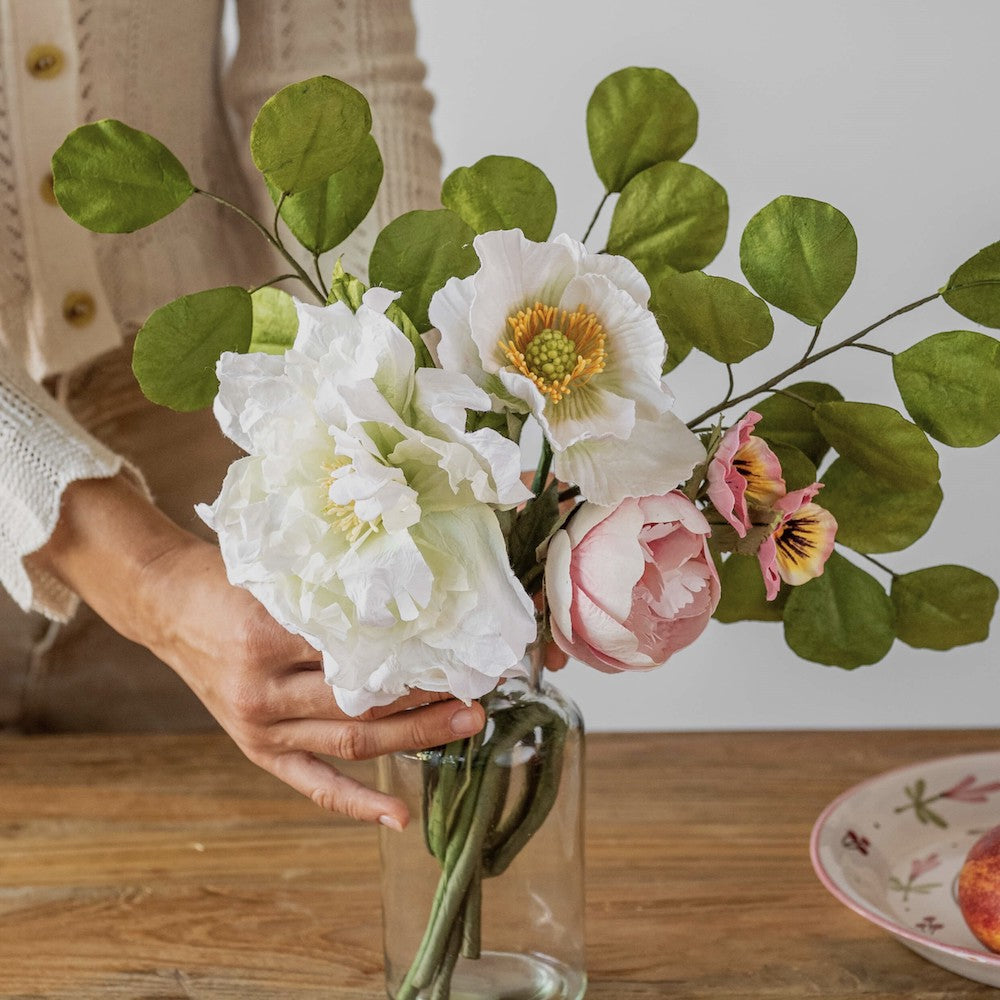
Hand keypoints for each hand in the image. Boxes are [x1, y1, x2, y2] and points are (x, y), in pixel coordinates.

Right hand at [34, 475, 484, 827]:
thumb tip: (412, 610)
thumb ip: (331, 598)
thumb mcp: (279, 576)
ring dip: (413, 737)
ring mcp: (259, 726)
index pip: (358, 652)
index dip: (414, 655)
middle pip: (361, 703)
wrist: (167, 606)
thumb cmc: (228, 581)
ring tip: (463, 726)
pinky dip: (356, 801)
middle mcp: (263, 688)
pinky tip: (398, 815)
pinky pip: (313, 783)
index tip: (459, 647)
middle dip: (427, 701)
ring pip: (350, 739)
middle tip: (477, 694)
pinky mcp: (257, 749)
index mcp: (268, 636)